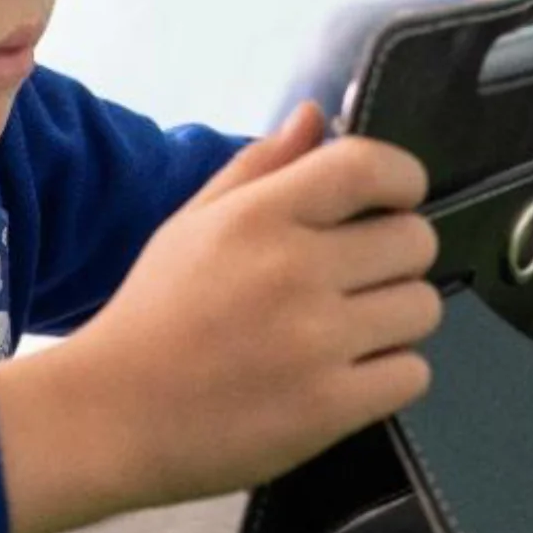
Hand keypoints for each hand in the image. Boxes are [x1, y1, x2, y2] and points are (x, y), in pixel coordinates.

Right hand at [0, 103, 439, 532]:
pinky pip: (413, 374)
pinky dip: (391, 374)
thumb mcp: (193, 223)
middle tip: (361, 277)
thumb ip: (259, 166)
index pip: (371, 167)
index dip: (403, 177)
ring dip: (398, 317)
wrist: (110, 417)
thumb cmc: (155, 312)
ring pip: (422, 307)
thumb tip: (316, 114)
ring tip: (352, 329)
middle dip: (398, 254)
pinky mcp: (329, 408)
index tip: (395, 199)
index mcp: (260, 217)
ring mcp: (316, 342)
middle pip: (415, 239)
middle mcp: (295, 270)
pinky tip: (350, 375)